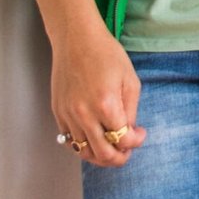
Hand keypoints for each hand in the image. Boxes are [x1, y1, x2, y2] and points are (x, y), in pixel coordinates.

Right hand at [48, 20, 145, 167]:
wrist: (76, 40)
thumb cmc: (107, 55)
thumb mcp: (130, 80)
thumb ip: (130, 111)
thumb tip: (128, 133)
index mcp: (106, 104)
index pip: (123, 140)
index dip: (136, 141)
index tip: (140, 133)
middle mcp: (83, 114)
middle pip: (102, 154)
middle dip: (120, 157)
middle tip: (128, 149)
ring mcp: (67, 115)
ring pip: (83, 152)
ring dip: (100, 156)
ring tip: (112, 147)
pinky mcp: (57, 113)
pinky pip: (69, 141)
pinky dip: (84, 146)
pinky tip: (95, 138)